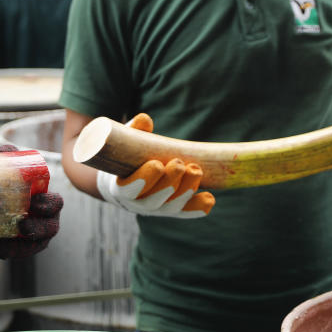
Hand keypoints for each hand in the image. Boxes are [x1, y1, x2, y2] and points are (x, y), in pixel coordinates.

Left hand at [0, 144, 62, 259]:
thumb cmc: (12, 180)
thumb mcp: (11, 166)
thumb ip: (8, 155)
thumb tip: (0, 150)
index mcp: (48, 200)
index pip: (55, 203)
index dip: (48, 204)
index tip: (34, 202)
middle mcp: (45, 221)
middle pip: (49, 230)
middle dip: (38, 230)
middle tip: (22, 225)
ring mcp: (33, 237)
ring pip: (30, 247)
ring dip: (15, 248)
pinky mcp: (17, 246)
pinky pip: (12, 252)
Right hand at [96, 113, 214, 218]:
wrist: (128, 177)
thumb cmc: (126, 156)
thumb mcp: (125, 142)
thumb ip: (134, 131)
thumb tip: (145, 119)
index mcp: (121, 188)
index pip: (130, 189)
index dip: (143, 180)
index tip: (157, 164)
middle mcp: (139, 203)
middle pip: (153, 199)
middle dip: (169, 182)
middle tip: (179, 164)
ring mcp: (157, 208)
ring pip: (171, 206)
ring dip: (185, 190)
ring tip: (196, 171)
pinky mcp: (174, 209)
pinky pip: (186, 212)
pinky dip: (197, 207)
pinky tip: (209, 199)